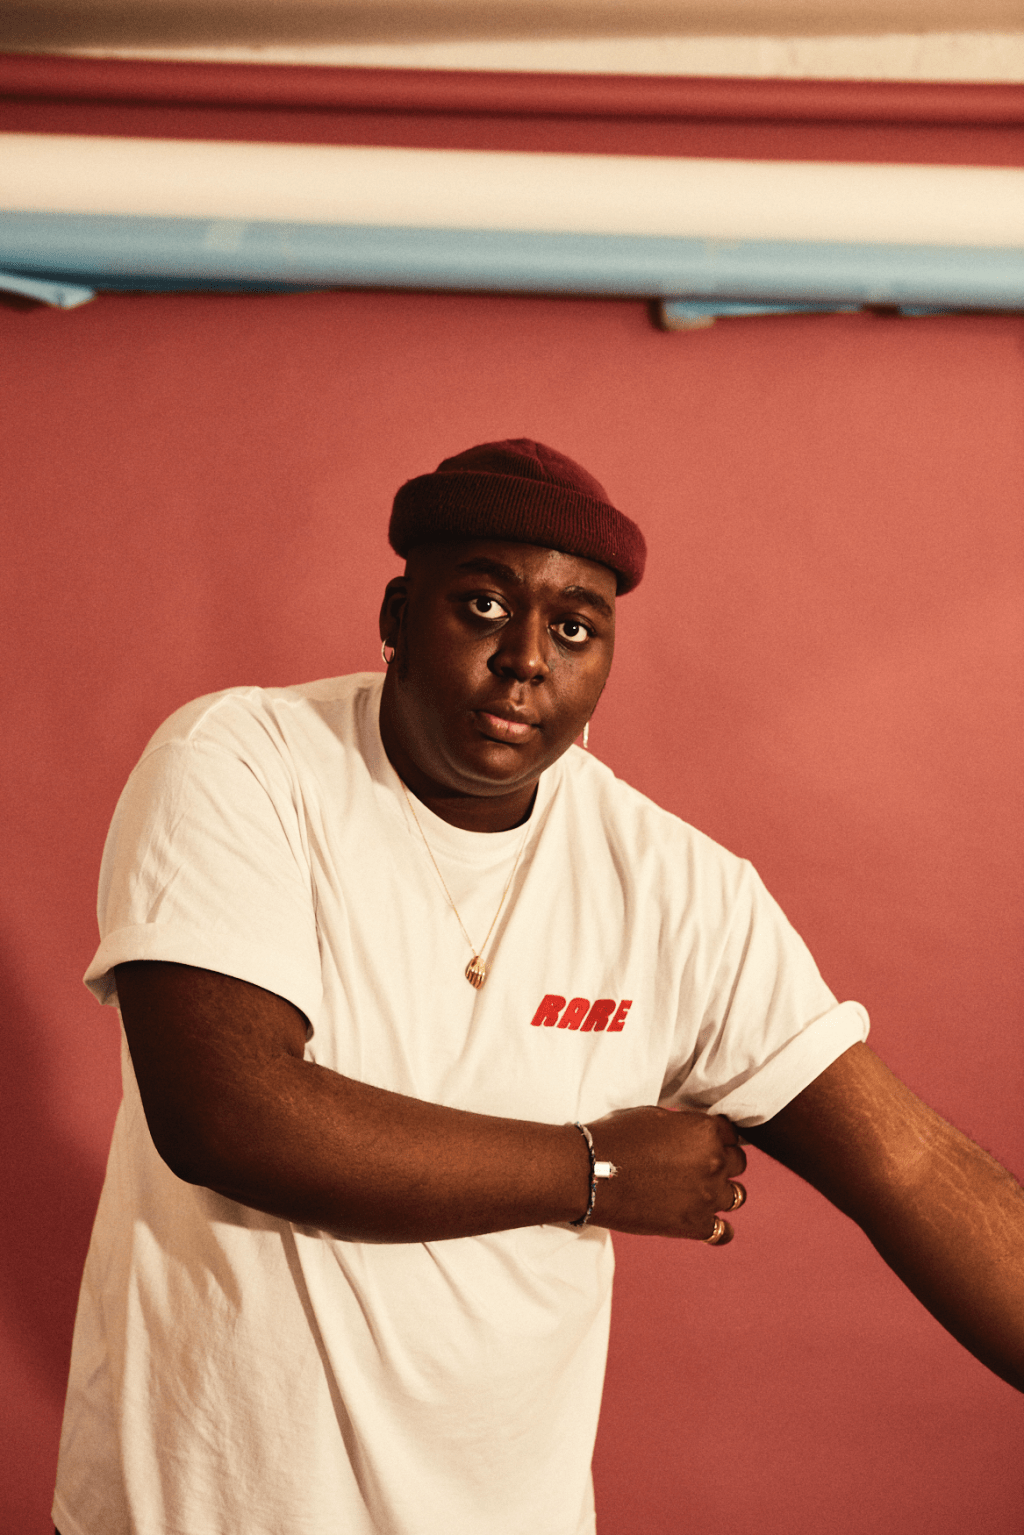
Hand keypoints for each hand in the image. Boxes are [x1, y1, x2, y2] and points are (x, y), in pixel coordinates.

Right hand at [583, 1106, 745, 1241]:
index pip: (731, 1132)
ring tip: (700, 1192)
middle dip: (723, 1162)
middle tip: (699, 1166)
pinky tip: (706, 1222)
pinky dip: (717, 1228)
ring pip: (737, 1196)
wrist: (590, 1173)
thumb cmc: (616, 1138)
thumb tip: (695, 1134)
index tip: (705, 1143)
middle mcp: (714, 1162)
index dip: (718, 1136)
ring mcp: (707, 1197)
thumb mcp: (655, 1116)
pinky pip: (723, 1232)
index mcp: (705, 1131)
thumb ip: (685, 1126)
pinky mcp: (694, 1226)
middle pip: (738, 1163)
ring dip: (722, 1193)